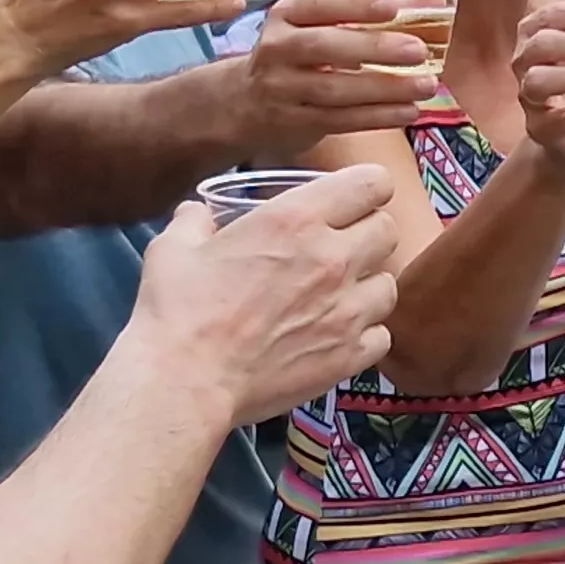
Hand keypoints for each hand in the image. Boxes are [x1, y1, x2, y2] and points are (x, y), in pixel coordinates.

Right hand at [132, 164, 401, 418]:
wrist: (187, 380)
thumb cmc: (178, 309)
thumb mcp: (175, 247)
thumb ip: (195, 221)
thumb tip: (198, 213)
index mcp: (296, 219)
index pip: (372, 183)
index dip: (366, 187)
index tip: (351, 199)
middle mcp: (333, 258)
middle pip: (388, 229)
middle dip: (368, 232)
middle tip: (341, 246)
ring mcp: (348, 310)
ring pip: (389, 284)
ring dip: (368, 284)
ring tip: (339, 294)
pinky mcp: (349, 356)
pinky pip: (382, 335)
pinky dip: (365, 333)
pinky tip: (337, 334)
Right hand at [235, 0, 435, 145]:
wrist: (247, 103)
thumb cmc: (300, 55)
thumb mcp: (324, 26)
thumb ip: (377, 13)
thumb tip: (434, 2)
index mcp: (287, 14)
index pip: (319, 4)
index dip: (354, 4)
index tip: (391, 5)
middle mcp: (278, 48)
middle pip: (324, 46)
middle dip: (373, 47)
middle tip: (417, 50)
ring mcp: (282, 88)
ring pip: (334, 89)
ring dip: (384, 88)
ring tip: (425, 85)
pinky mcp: (294, 122)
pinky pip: (339, 120)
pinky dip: (376, 117)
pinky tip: (407, 111)